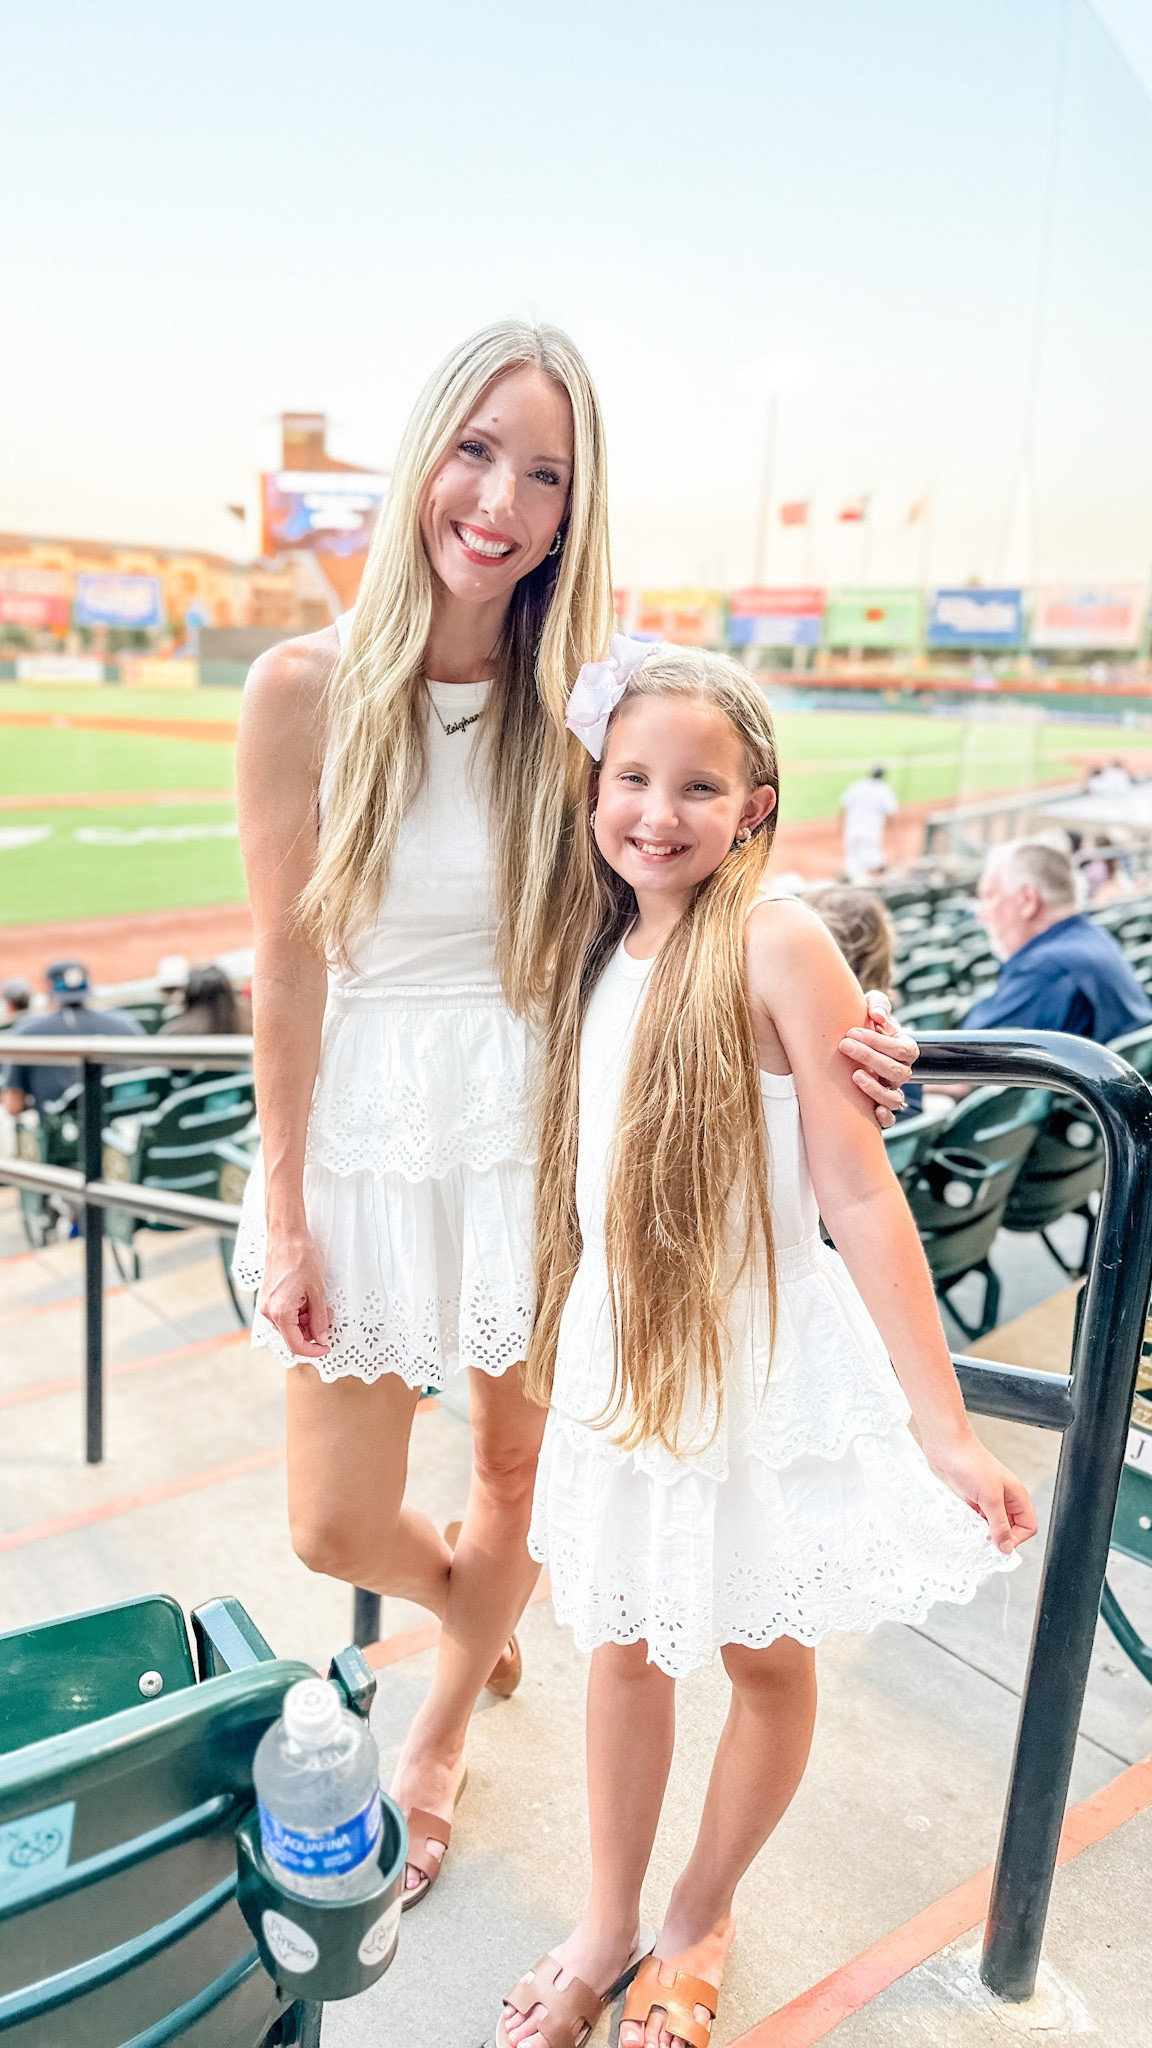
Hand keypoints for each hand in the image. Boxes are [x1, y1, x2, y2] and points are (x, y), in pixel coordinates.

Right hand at [260, 1228, 330, 1359]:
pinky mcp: (268, 1298)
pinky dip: (299, 1313)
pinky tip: (310, 1299)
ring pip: (290, 1326)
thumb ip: (320, 1318)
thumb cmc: (300, 1257)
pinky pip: (285, 1314)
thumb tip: (322, 1337)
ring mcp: (267, 1305)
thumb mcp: (318, 1290)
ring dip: (307, 1321)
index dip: (313, 1350)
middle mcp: (269, 1312)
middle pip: (292, 1336)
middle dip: (313, 1331)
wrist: (285, 1235)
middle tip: (328, 1316)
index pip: (296, 1345)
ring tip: (321, 1304)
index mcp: (280, 1312)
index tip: (327, 1347)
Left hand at [840, 991, 918, 1130]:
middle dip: (869, 1057)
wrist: (852, 1043)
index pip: (900, 1048)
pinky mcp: (881, 1106)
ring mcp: (892, 1090)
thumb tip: (877, 1016)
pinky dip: (885, 1117)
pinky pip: (890, 1118)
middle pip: (896, 1070)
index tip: (851, 1032)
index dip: (877, 1041)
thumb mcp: (871, 1007)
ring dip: (875, 1089)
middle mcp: (902, 1071)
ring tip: (855, 1076)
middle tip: (844, 1045)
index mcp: (905, 1048)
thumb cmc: (865, 1023)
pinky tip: (873, 1111)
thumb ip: (877, 1005)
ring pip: (894, 1097)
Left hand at [922, 1428, 1037, 1555]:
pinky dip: (972, 1522)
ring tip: (973, 1530)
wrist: (946, 1445)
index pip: (1028, 1526)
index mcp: (1016, 1496)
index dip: (1017, 1538)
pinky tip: (964, 1521)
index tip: (1000, 1545)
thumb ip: (999, 1525)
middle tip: (985, 1542)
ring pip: (992, 1523)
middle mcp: (1005, 1497)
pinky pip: (977, 1516)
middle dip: (999, 1536)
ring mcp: (988, 1496)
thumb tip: (1006, 1547)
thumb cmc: (970, 1461)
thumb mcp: (990, 1498)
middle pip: (1011, 1527)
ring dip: (984, 1530)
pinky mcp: (972, 1496)